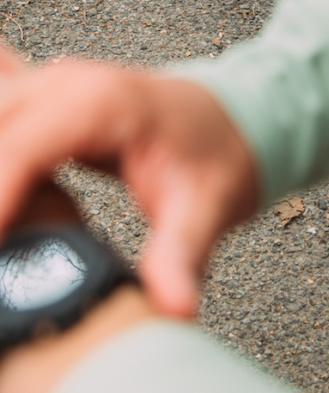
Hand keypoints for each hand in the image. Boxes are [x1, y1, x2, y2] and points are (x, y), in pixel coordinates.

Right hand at [0, 52, 258, 316]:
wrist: (241, 119)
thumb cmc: (224, 155)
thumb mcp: (208, 209)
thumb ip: (181, 257)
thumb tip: (172, 308)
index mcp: (102, 104)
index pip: (19, 151)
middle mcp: (68, 84)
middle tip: (4, 257)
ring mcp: (52, 86)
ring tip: (9, 242)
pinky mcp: (45, 102)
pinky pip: (1, 120)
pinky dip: (1, 160)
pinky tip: (12, 205)